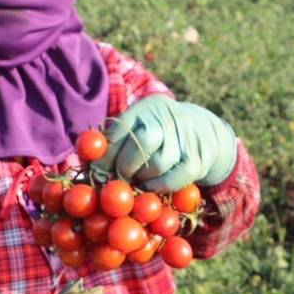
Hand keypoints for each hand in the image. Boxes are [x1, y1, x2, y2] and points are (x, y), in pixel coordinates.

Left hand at [93, 95, 236, 191]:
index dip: (106, 152)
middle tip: (120, 176)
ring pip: (157, 163)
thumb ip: (115, 140)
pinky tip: (151, 186)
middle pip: (142, 141)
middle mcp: (169, 118)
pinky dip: (158, 186)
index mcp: (148, 107)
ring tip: (138, 179)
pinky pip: (174, 179)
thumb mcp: (139, 126)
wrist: (203, 132)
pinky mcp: (198, 159)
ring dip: (142, 177)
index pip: (122, 127)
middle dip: (125, 165)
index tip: (98, 170)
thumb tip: (90, 166)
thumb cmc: (157, 134)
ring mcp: (186, 138)